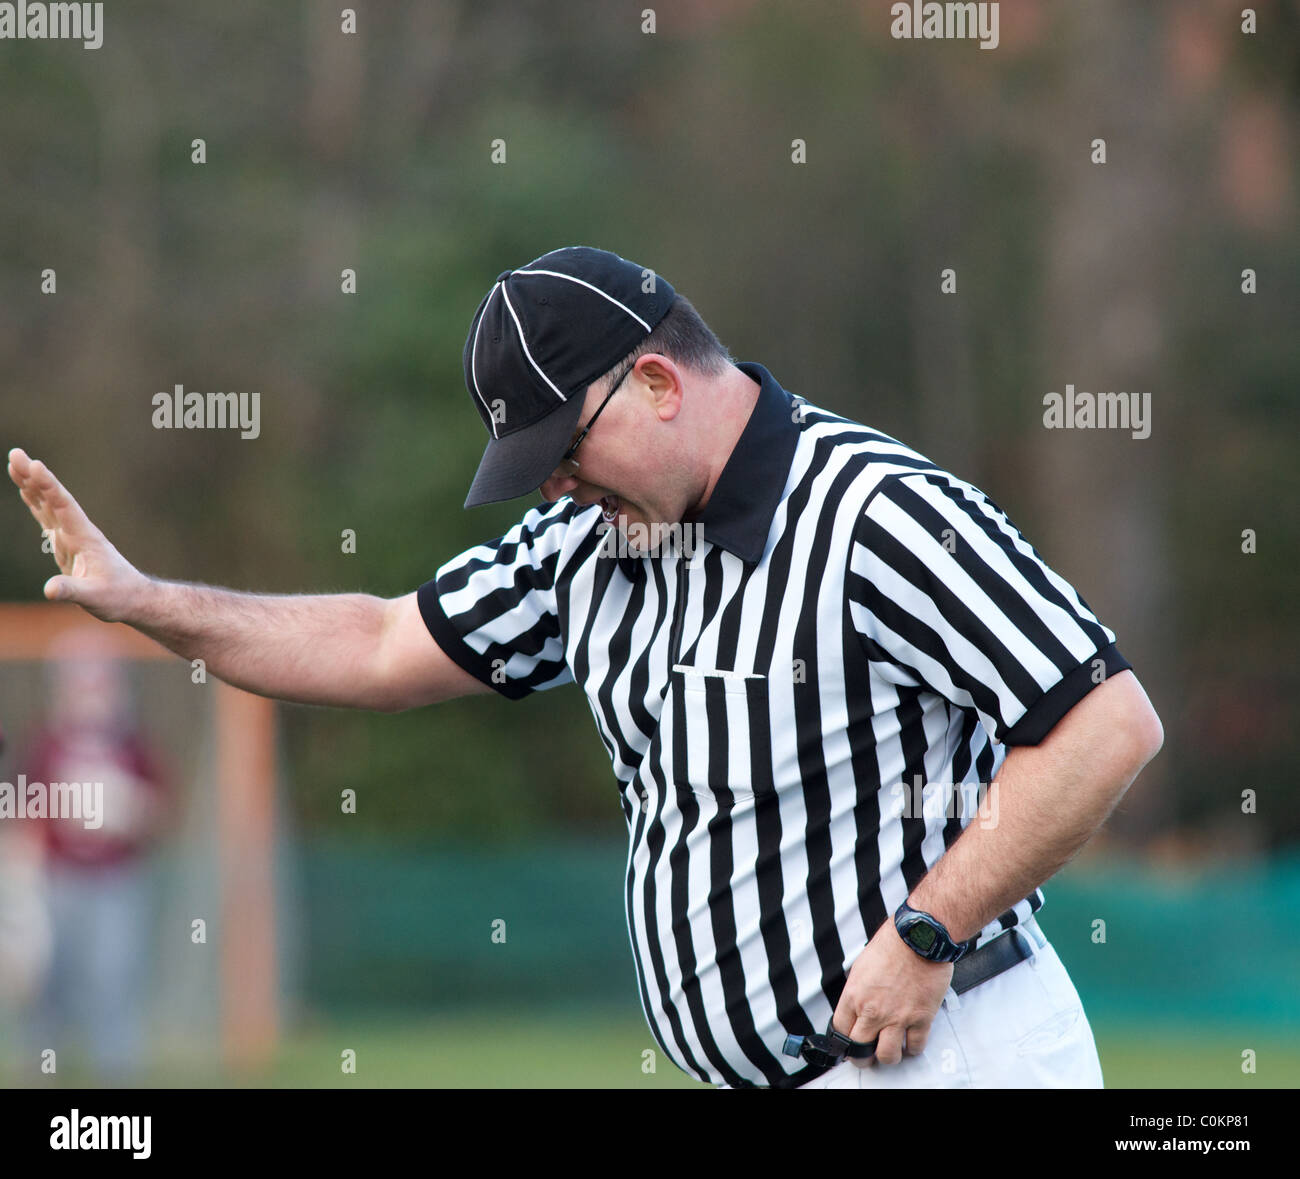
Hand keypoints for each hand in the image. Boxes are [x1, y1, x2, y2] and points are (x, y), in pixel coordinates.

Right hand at [8, 447, 147, 622]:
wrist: (133, 598)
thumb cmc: (118, 597)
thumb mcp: (94, 598)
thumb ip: (72, 591)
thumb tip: (49, 590)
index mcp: (86, 538)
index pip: (65, 507)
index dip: (50, 487)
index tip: (35, 465)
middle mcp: (78, 531)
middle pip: (53, 499)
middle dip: (33, 477)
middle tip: (15, 453)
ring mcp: (72, 535)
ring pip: (48, 504)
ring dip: (31, 484)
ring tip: (14, 462)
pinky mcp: (66, 543)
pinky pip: (47, 516)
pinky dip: (35, 501)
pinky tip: (25, 489)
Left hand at [832, 922, 953, 1066]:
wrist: (919, 936)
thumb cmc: (892, 943)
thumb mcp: (861, 965)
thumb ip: (857, 990)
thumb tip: (857, 1004)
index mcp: (855, 996)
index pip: (841, 1031)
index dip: (844, 1041)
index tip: (849, 1043)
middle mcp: (873, 1011)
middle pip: (861, 1049)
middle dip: (862, 1057)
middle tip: (867, 1055)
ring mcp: (898, 1017)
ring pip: (888, 1056)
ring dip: (888, 1056)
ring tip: (891, 1049)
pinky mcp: (921, 1018)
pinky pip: (915, 1047)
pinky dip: (913, 1048)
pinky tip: (911, 1041)